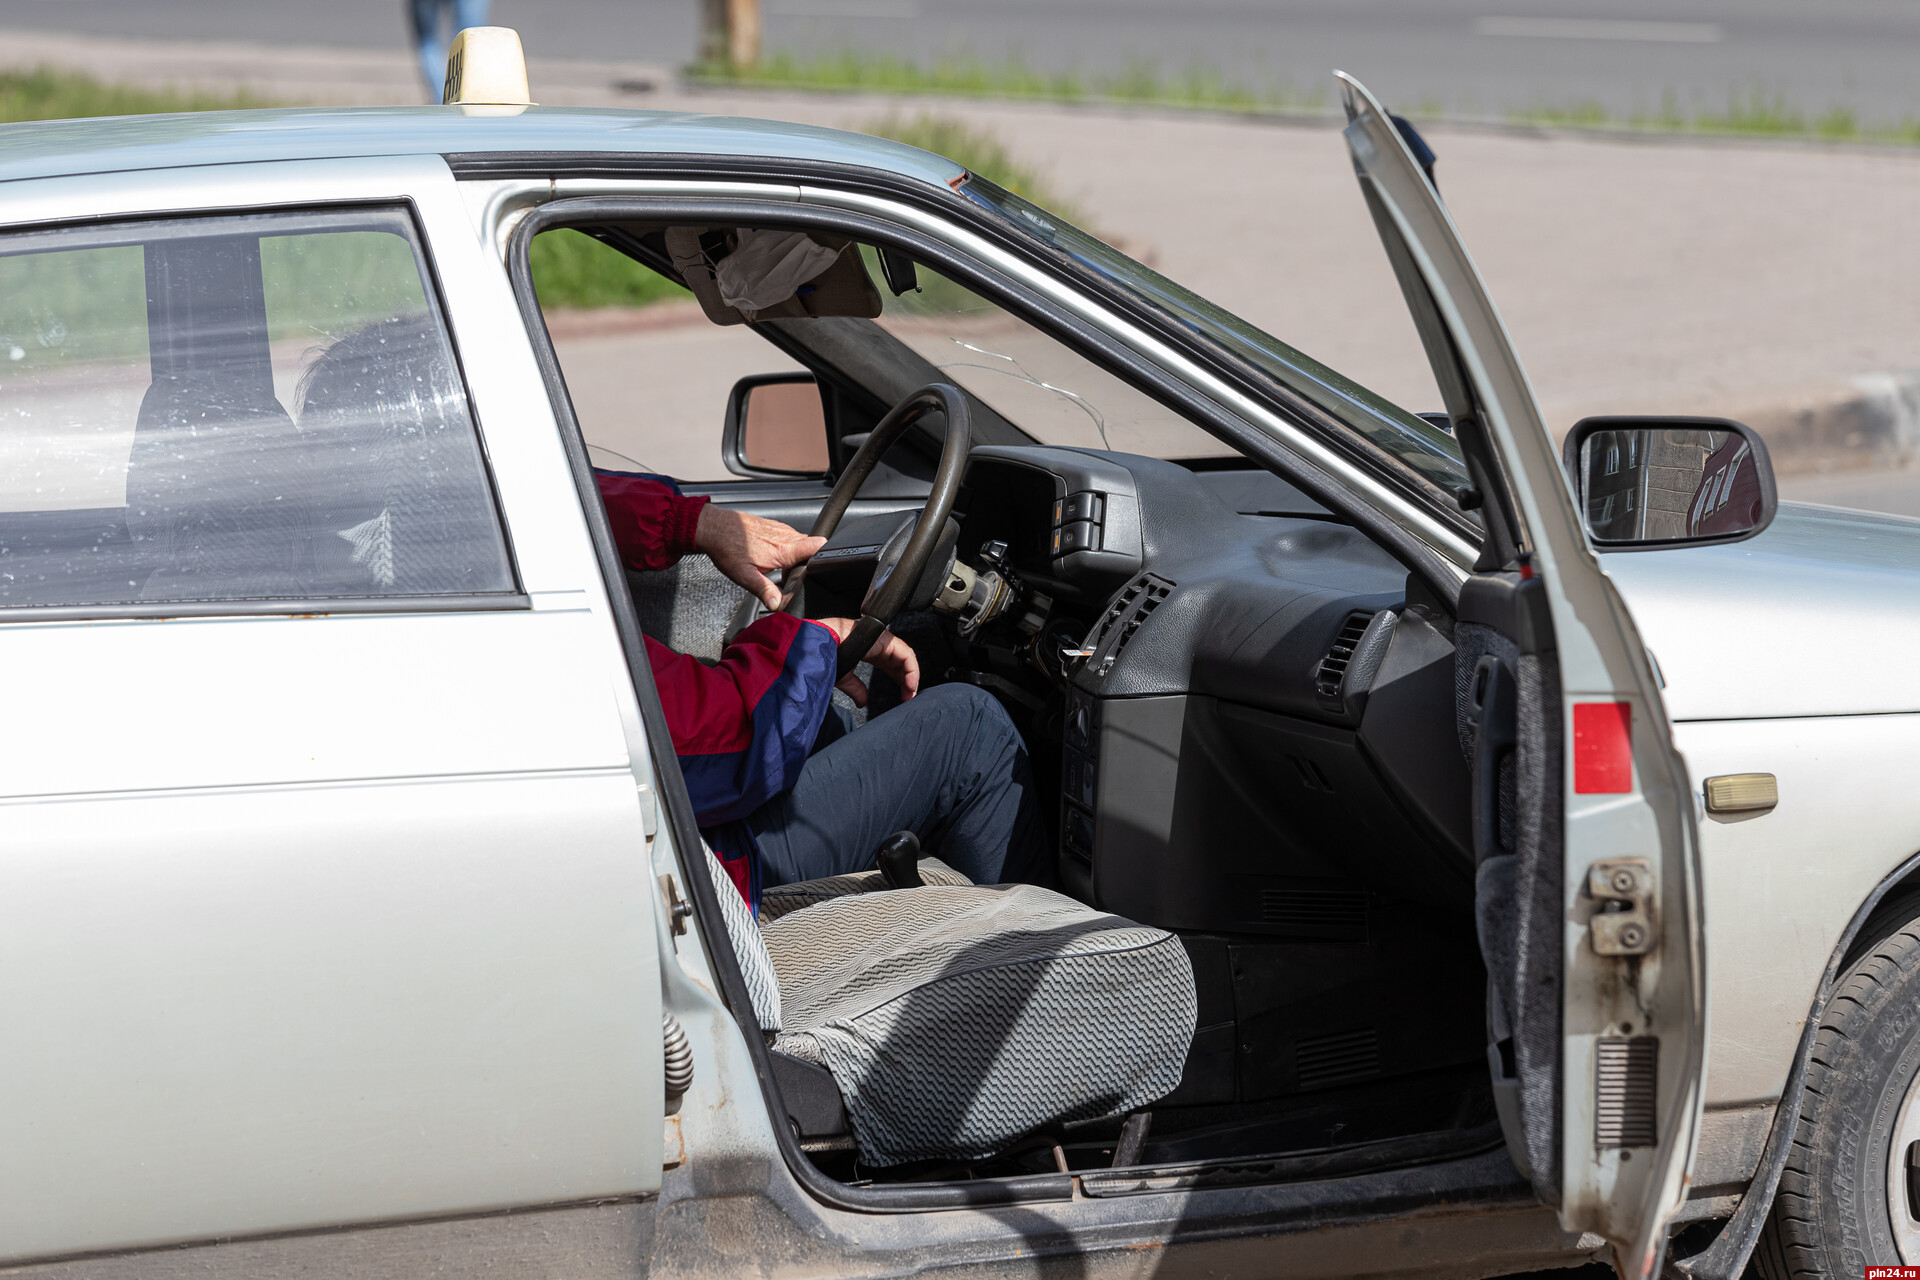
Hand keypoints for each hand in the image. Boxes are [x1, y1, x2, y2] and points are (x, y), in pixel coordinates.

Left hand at [695, 505, 824, 610]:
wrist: (713, 527)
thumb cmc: (726, 549)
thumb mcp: (745, 576)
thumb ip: (764, 591)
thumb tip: (777, 605)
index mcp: (783, 550)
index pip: (817, 546)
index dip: (825, 556)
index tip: (823, 568)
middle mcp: (785, 536)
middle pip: (811, 548)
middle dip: (806, 562)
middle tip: (789, 575)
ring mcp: (780, 528)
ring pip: (800, 542)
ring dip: (795, 555)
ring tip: (776, 567)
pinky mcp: (773, 526)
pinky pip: (789, 537)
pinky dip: (785, 548)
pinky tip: (769, 556)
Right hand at [815, 618, 919, 706]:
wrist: (816, 646)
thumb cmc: (824, 656)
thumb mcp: (844, 677)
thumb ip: (856, 689)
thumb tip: (863, 702)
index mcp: (868, 649)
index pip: (889, 664)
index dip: (898, 679)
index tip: (902, 695)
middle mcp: (877, 643)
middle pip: (899, 662)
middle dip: (906, 680)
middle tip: (908, 696)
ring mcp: (882, 640)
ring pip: (905, 657)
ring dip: (910, 676)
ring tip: (910, 693)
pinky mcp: (885, 640)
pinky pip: (905, 654)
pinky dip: (911, 669)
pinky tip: (909, 684)